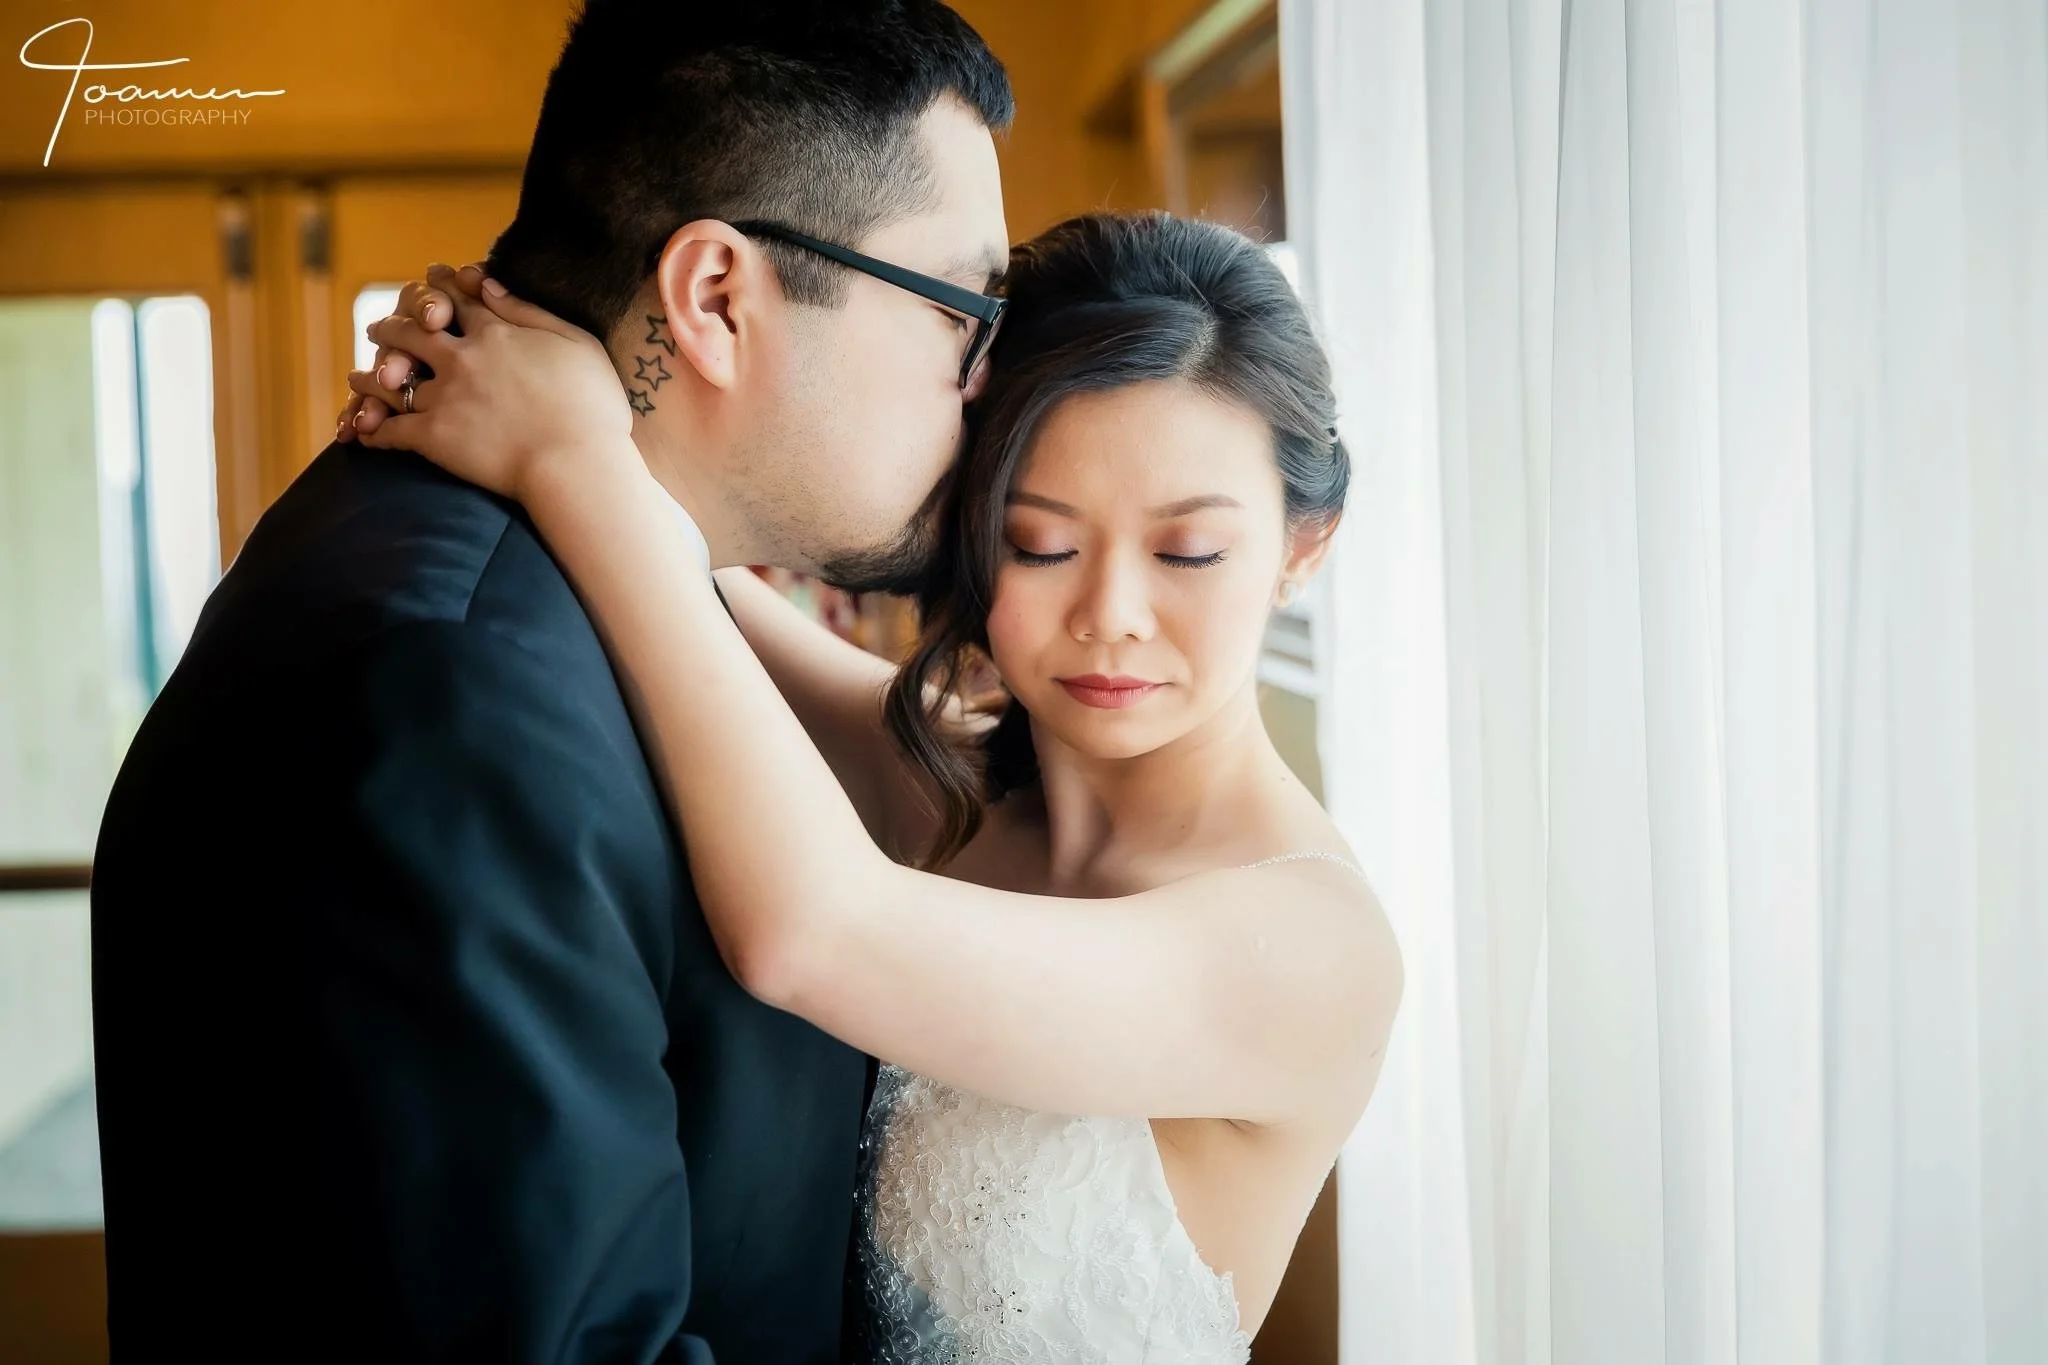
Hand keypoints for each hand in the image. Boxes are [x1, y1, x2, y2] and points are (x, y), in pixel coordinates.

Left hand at [345, 271, 635, 502]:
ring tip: (357, 376)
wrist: (576, 464)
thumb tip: (491, 285)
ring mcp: (445, 396)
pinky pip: (391, 431)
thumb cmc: (593, 409)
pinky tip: (362, 432)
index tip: (430, 277)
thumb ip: (531, 312)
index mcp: (498, 333)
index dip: (442, 286)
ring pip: (393, 378)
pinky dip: (373, 430)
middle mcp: (463, 357)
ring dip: (372, 375)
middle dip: (394, 325)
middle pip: (414, 330)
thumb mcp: (578, 344)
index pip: (460, 300)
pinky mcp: (433, 436)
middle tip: (380, 327)